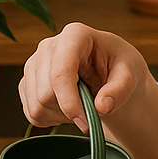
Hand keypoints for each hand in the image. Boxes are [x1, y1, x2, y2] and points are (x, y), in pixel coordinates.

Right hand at [19, 23, 149, 129]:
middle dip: (69, 111)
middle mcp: (48, 46)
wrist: (109, 72)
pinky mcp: (27, 82)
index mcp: (75, 35)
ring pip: (36, 106)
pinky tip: (67, 108)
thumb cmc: (119, 67)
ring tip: (80, 105)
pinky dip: (50, 119)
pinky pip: (31, 113)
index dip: (70, 102)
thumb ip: (120, 90)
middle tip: (90, 110)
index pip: (60, 73)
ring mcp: (33, 64)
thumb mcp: (130, 75)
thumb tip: (101, 106)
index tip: (86, 122)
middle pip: (45, 94)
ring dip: (60, 116)